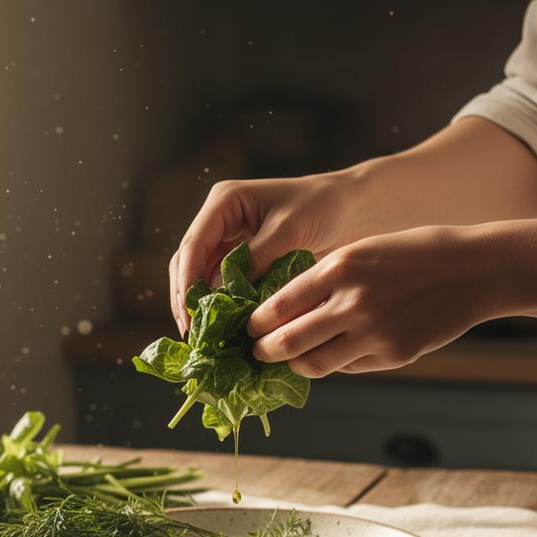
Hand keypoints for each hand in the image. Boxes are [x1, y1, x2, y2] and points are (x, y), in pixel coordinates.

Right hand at [169, 173, 355, 334]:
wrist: (351, 210)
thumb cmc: (323, 208)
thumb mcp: (289, 231)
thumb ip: (255, 259)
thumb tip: (222, 293)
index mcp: (225, 202)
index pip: (194, 244)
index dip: (187, 279)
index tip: (189, 310)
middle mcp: (219, 220)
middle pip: (187, 261)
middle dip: (185, 297)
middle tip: (190, 331)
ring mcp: (228, 240)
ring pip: (199, 276)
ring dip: (198, 304)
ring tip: (200, 335)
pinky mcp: (240, 260)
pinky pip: (220, 284)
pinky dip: (219, 305)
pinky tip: (220, 327)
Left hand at [248, 224, 499, 376]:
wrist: (475, 269)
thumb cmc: (414, 254)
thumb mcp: (363, 252)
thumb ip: (325, 281)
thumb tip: (284, 314)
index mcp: (339, 267)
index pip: (278, 305)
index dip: (256, 324)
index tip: (249, 328)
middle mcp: (352, 301)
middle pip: (286, 343)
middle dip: (263, 352)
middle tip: (258, 352)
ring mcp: (374, 332)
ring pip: (313, 364)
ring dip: (294, 365)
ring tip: (289, 360)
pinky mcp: (394, 355)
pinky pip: (349, 367)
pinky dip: (336, 363)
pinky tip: (335, 353)